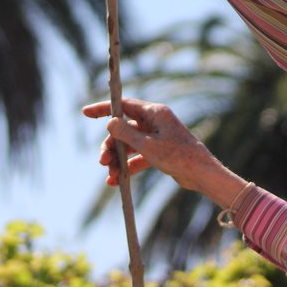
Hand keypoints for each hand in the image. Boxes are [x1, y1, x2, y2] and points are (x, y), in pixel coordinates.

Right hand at [82, 97, 247, 208]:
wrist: (201, 174)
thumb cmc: (178, 156)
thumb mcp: (148, 146)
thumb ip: (127, 134)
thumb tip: (109, 122)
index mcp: (154, 113)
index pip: (124, 105)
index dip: (104, 109)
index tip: (85, 112)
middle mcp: (155, 122)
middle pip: (124, 129)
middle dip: (110, 145)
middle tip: (102, 161)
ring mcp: (157, 137)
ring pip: (129, 144)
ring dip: (117, 159)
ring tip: (110, 175)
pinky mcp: (159, 152)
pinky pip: (137, 157)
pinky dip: (127, 167)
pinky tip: (116, 181)